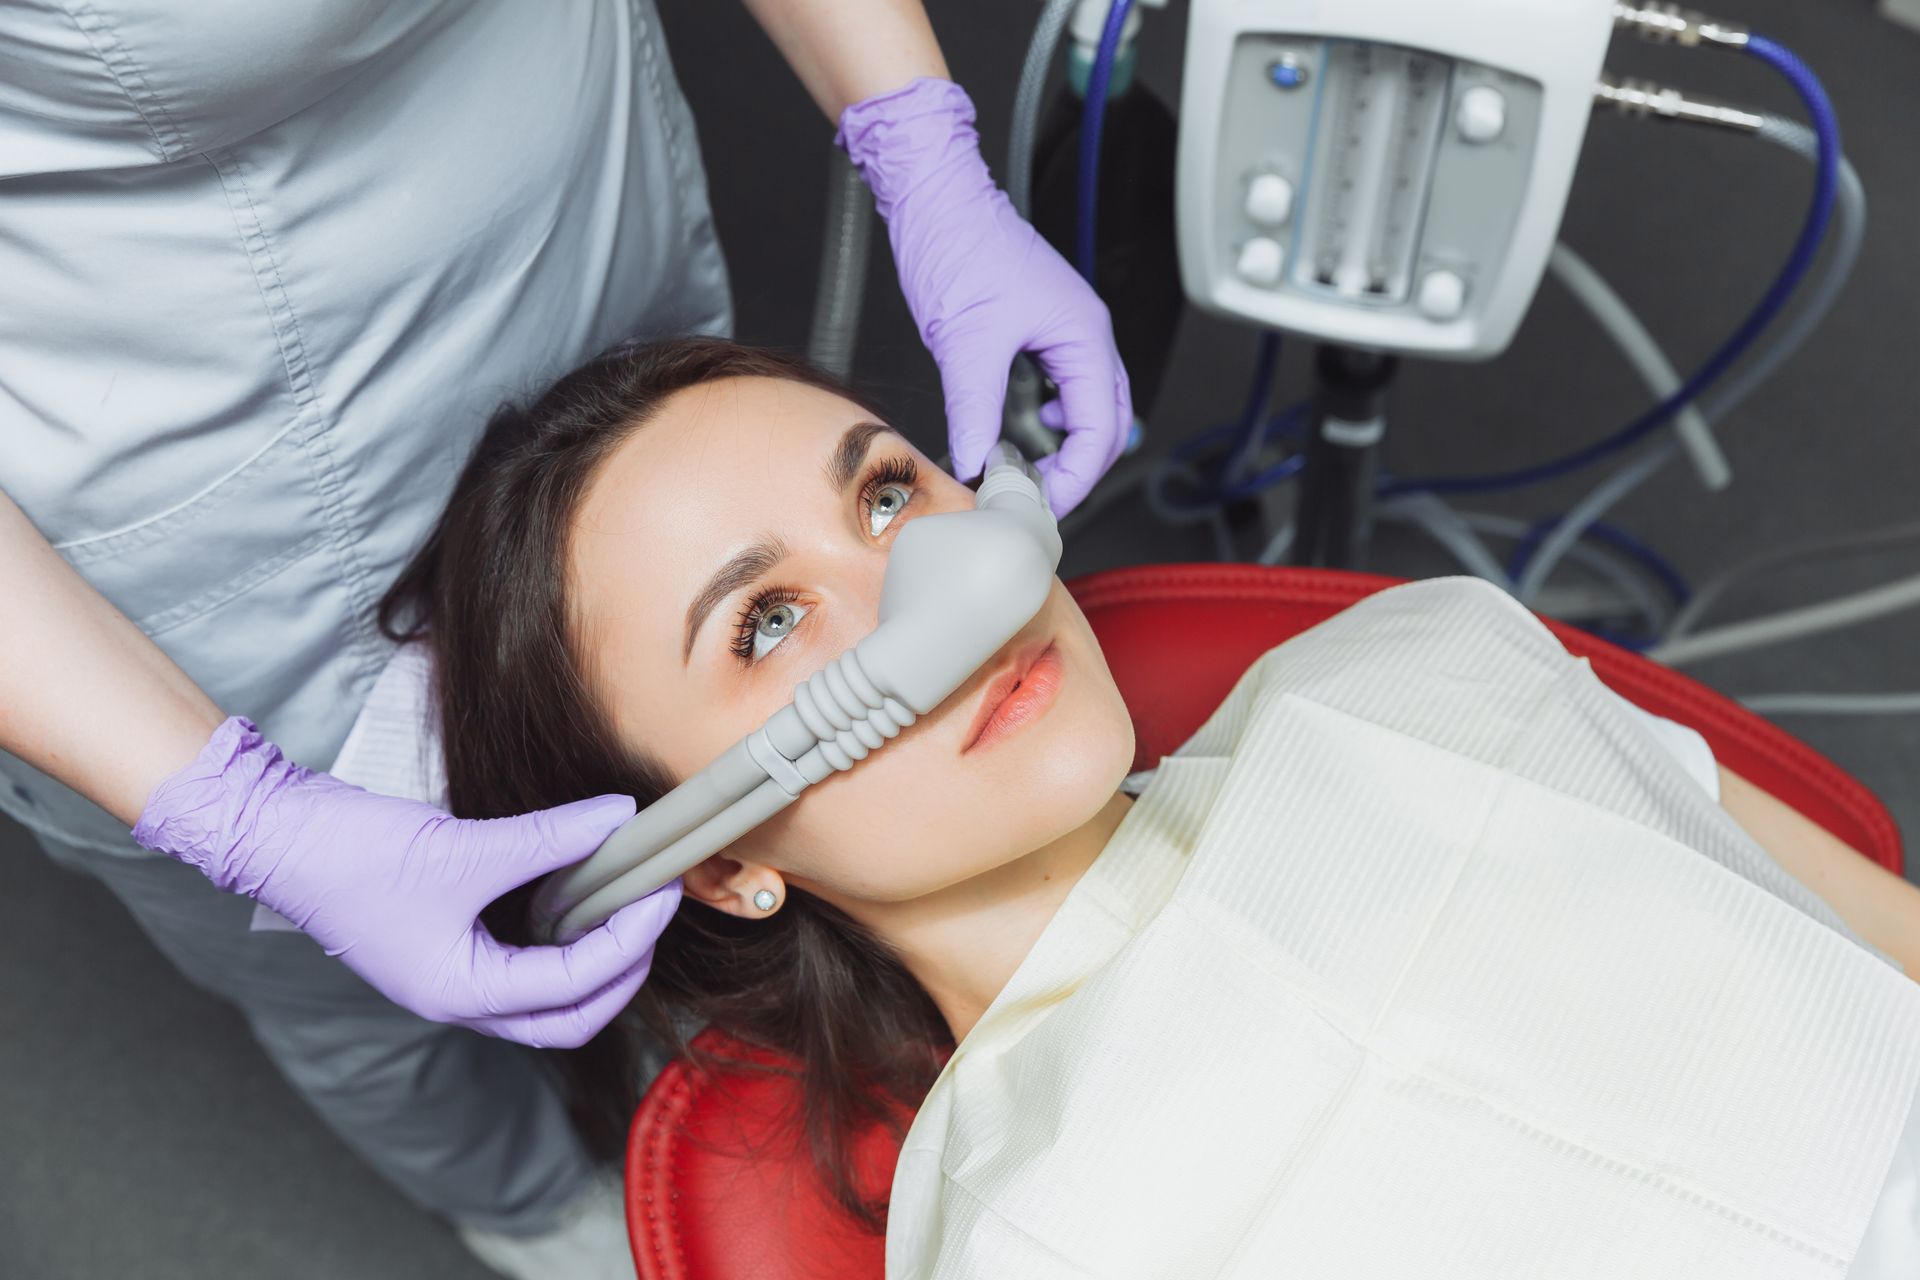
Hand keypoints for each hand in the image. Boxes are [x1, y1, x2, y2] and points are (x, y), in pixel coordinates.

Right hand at [132, 718, 678, 1047]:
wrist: (275, 833)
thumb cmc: (350, 854)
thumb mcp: (464, 847)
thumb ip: (550, 838)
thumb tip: (620, 817)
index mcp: (462, 994)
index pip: (574, 986)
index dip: (628, 940)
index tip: (660, 890)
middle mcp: (458, 997)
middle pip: (567, 1015)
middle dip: (622, 969)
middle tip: (654, 909)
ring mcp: (449, 972)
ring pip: (544, 990)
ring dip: (592, 954)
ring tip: (627, 899)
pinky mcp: (443, 941)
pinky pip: (518, 954)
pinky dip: (556, 930)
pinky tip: (577, 887)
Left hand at [838, 77, 1132, 516]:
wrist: (936, 196)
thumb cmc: (959, 244)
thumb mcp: (965, 341)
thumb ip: (974, 409)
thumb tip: (975, 461)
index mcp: (1083, 336)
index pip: (1101, 430)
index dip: (1074, 477)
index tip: (1036, 503)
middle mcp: (1085, 335)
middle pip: (1106, 425)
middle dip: (1075, 469)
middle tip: (1032, 499)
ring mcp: (1065, 333)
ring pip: (1087, 410)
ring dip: (1060, 447)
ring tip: (1020, 471)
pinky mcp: (1040, 332)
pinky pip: (1061, 391)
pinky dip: (1044, 423)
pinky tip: (1014, 432)